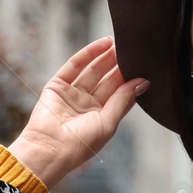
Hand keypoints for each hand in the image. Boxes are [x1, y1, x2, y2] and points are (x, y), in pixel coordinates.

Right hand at [6, 38, 147, 190]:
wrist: (49, 149)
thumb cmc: (80, 144)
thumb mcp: (108, 123)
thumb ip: (124, 100)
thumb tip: (143, 83)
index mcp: (100, 119)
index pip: (119, 95)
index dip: (130, 81)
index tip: (142, 67)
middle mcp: (86, 106)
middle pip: (106, 81)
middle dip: (118, 66)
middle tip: (132, 50)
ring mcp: (72, 95)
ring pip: (92, 71)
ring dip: (106, 57)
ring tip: (120, 43)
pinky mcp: (57, 86)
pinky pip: (74, 65)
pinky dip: (88, 53)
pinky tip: (104, 44)